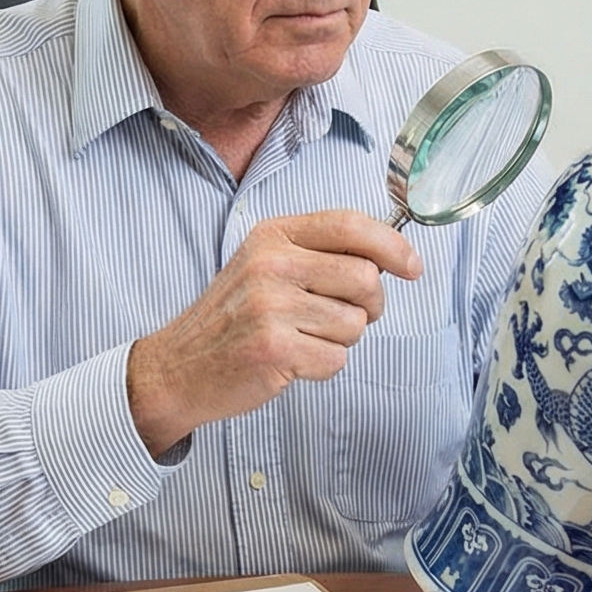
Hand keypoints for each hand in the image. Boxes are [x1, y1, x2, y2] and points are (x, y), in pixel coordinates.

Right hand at [127, 210, 422, 454]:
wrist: (179, 367)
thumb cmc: (232, 319)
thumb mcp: (264, 265)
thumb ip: (318, 254)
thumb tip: (390, 257)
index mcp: (273, 236)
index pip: (349, 224)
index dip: (392, 245)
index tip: (412, 266)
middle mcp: (271, 264)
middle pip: (365, 277)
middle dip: (369, 305)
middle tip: (344, 316)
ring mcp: (271, 306)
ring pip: (355, 323)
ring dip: (340, 339)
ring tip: (302, 338)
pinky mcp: (274, 348)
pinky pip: (336, 359)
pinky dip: (322, 367)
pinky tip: (292, 361)